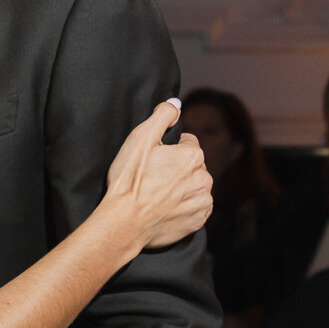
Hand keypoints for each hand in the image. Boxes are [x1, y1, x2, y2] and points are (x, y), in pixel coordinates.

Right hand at [101, 103, 213, 253]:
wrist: (124, 223)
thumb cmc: (129, 180)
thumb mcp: (140, 138)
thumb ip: (162, 116)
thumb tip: (175, 104)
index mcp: (193, 156)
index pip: (189, 143)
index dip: (170, 149)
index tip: (155, 159)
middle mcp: (204, 179)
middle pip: (193, 166)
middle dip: (178, 168)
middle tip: (154, 177)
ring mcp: (202, 202)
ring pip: (195, 187)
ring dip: (182, 188)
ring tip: (158, 194)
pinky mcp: (197, 221)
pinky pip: (195, 208)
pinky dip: (184, 207)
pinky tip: (165, 208)